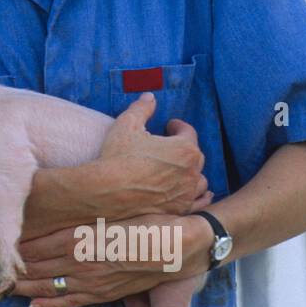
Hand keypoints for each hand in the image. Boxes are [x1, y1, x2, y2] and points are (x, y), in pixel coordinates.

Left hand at [0, 214, 207, 306]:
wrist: (184, 243)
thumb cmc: (147, 216)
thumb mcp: (107, 208)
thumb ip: (77, 212)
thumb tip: (43, 199)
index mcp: (80, 238)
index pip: (35, 246)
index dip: (11, 251)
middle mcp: (83, 262)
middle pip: (37, 268)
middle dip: (9, 274)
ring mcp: (94, 280)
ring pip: (50, 287)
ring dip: (24, 290)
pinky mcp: (107, 291)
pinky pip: (74, 301)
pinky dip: (52, 303)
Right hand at [94, 92, 211, 217]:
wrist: (106, 191)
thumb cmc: (117, 156)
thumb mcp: (127, 124)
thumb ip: (142, 108)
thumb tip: (150, 96)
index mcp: (184, 148)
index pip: (188, 132)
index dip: (177, 126)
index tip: (169, 126)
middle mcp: (191, 172)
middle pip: (196, 156)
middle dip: (184, 149)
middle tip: (169, 147)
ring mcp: (186, 193)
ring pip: (199, 180)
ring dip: (191, 173)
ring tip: (179, 171)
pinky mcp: (179, 210)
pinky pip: (198, 202)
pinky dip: (198, 196)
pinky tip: (194, 193)